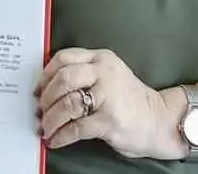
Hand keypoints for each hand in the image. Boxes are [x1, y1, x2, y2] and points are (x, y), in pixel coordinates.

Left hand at [36, 47, 181, 159]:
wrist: (160, 121)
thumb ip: (84, 72)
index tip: (37, 88)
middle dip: (46, 97)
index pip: (63, 58)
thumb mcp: (108, 75)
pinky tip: (56, 140)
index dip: (45, 75)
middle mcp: (105, 73)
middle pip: (63, 79)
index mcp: (101, 58)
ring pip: (67, 104)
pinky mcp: (110, 120)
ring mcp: (108, 96)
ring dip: (51, 118)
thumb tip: (46, 87)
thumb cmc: (129, 99)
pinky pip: (77, 128)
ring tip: (45, 127)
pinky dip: (62, 135)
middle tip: (40, 109)